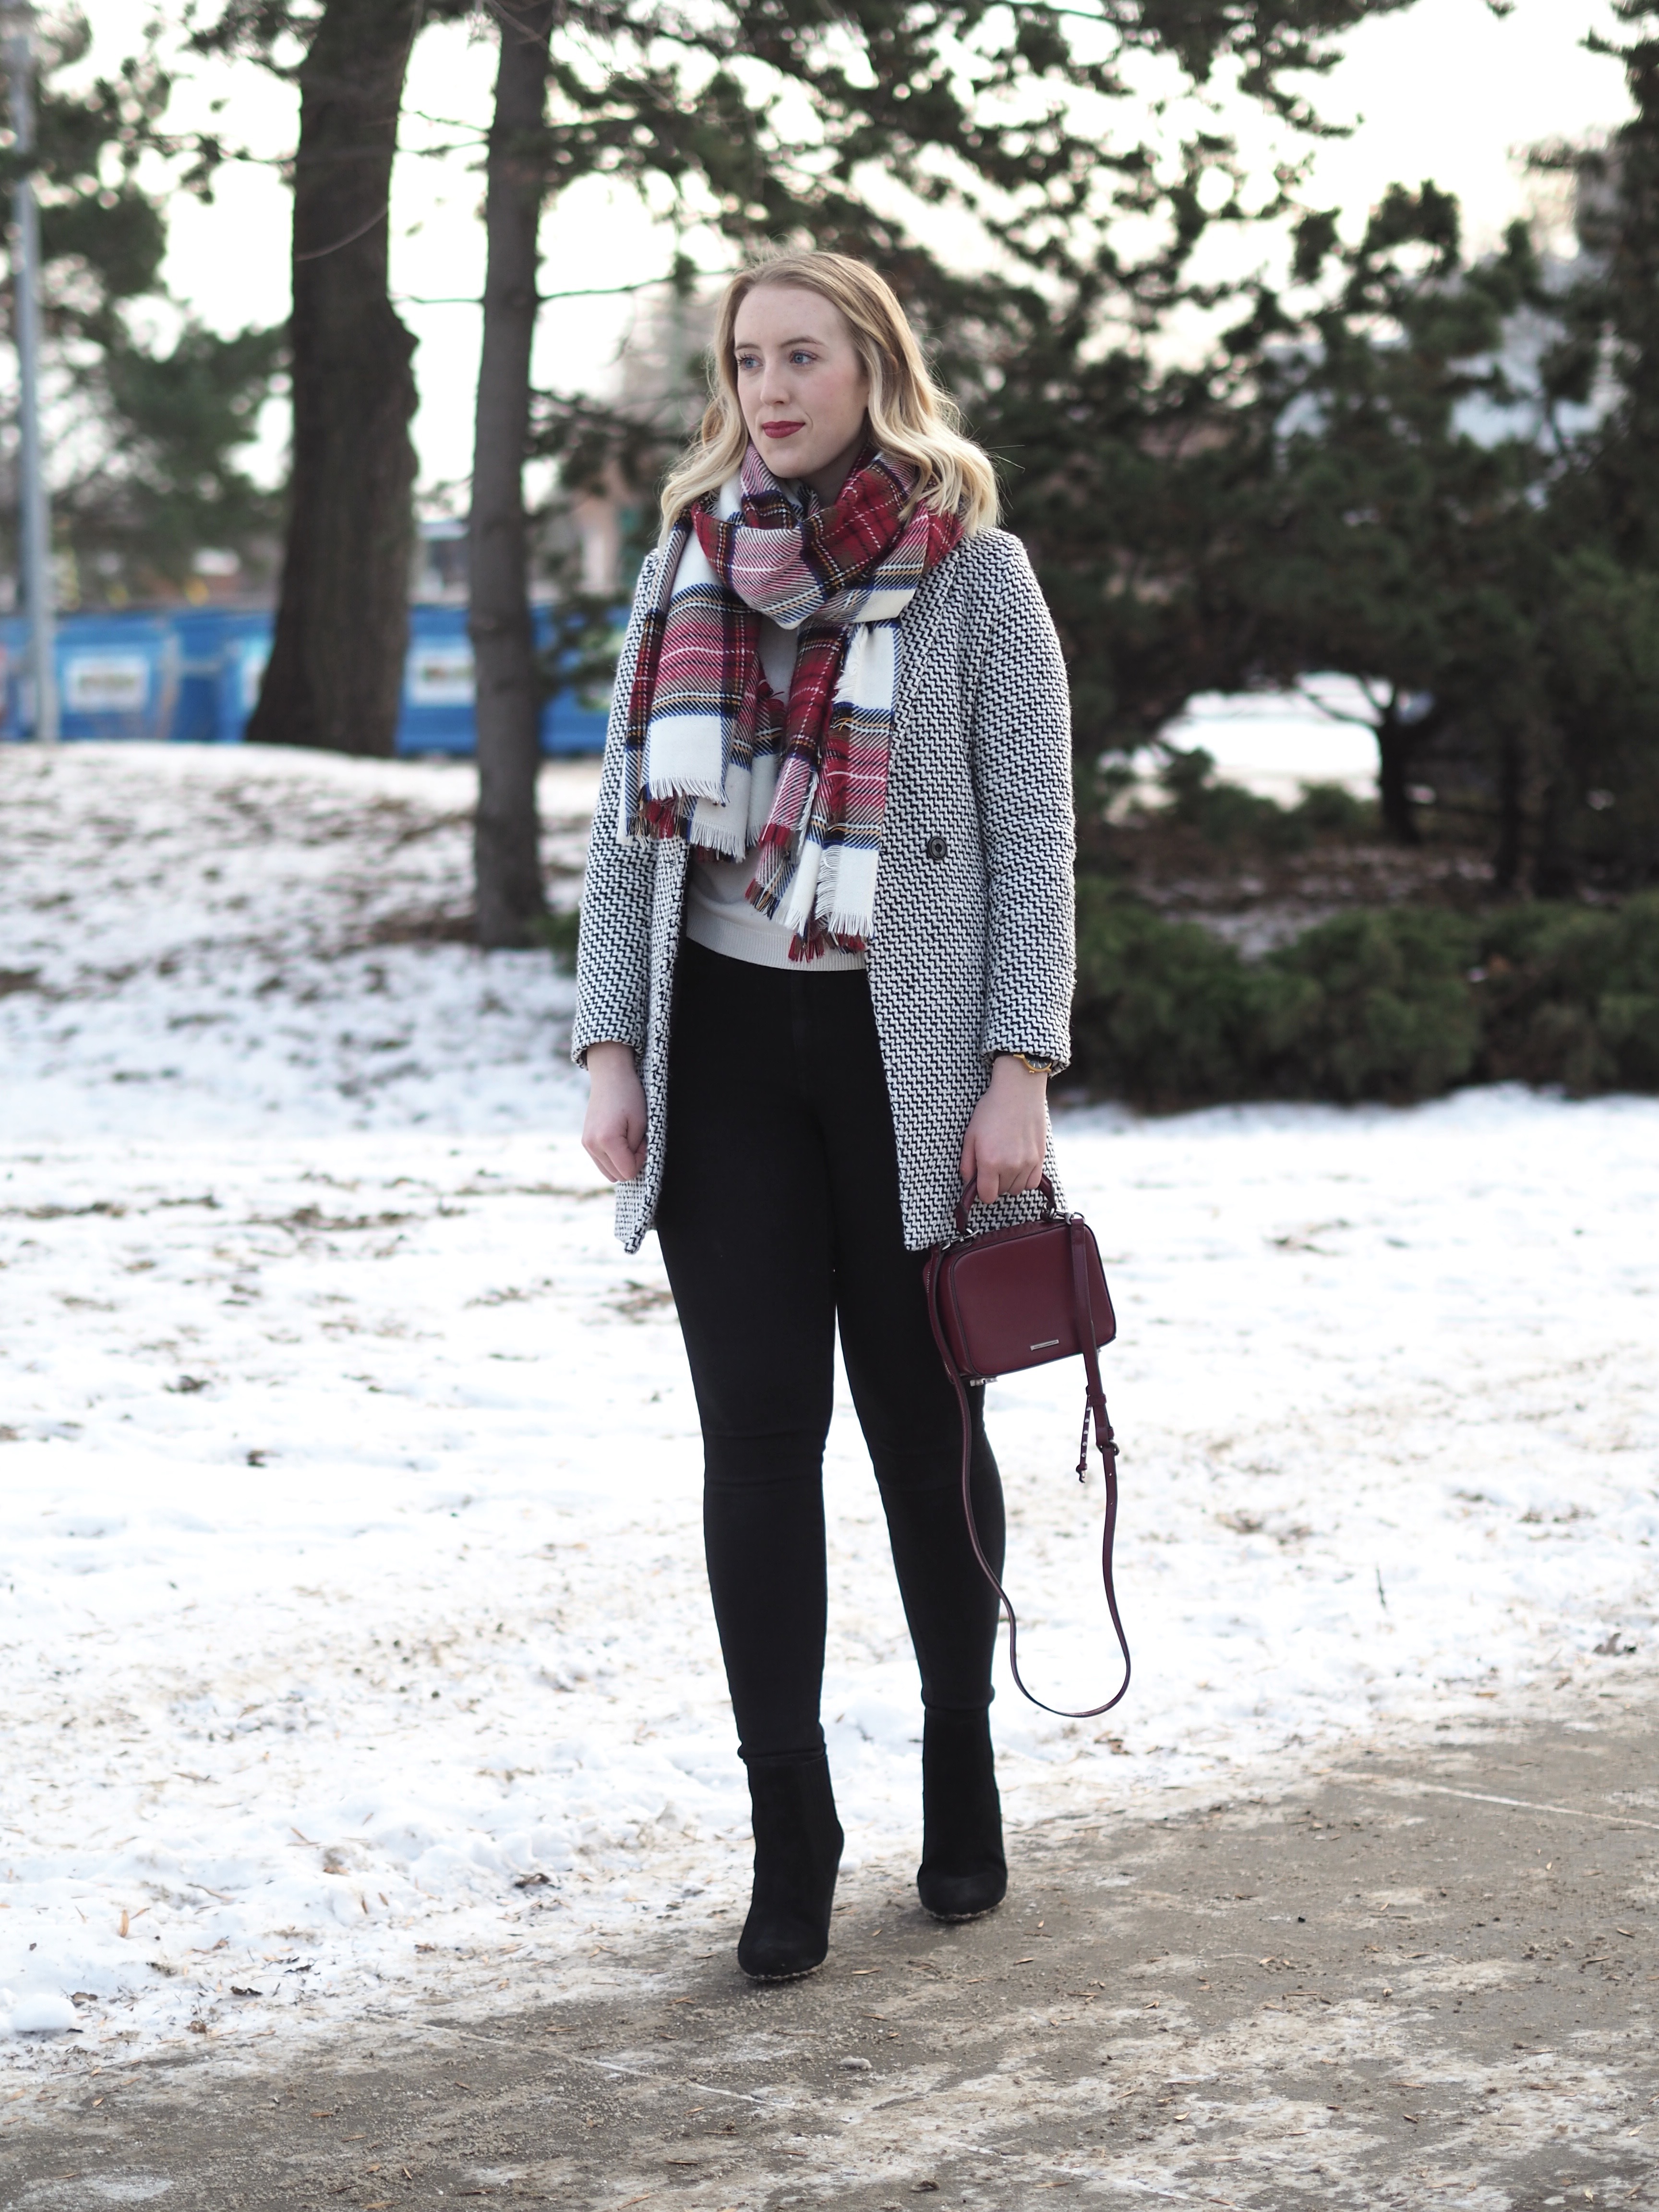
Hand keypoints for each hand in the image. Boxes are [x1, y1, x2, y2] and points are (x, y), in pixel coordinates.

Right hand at [582, 1042, 647, 1182]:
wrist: (610, 1077)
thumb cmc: (629, 1096)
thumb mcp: (641, 1123)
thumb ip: (636, 1149)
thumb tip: (631, 1167)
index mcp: (607, 1140)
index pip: (628, 1172)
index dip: (641, 1159)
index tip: (643, 1141)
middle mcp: (592, 1145)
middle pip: (618, 1175)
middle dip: (631, 1162)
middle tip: (637, 1139)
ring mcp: (586, 1144)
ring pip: (609, 1172)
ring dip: (622, 1161)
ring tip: (627, 1139)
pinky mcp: (585, 1142)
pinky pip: (602, 1163)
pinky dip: (613, 1158)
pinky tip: (618, 1140)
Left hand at [960, 1055, 1048, 1205]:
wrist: (1018, 1091)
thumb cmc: (991, 1110)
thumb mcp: (970, 1135)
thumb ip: (967, 1163)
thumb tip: (969, 1182)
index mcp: (989, 1162)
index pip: (987, 1196)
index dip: (982, 1191)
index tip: (981, 1180)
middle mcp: (1010, 1166)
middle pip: (1001, 1192)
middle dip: (994, 1183)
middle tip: (992, 1165)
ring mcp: (1028, 1163)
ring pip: (1017, 1189)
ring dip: (1010, 1181)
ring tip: (1005, 1163)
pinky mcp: (1040, 1157)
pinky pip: (1032, 1182)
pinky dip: (1025, 1179)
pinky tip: (1019, 1166)